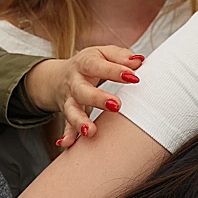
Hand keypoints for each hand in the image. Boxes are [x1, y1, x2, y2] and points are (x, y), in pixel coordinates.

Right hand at [24, 46, 144, 146]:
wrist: (59, 76)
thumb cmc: (90, 64)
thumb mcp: (103, 53)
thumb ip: (120, 56)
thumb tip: (138, 61)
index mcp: (85, 63)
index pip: (98, 66)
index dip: (115, 71)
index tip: (133, 77)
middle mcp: (74, 82)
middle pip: (82, 90)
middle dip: (98, 98)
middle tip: (116, 105)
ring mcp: (69, 99)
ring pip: (71, 110)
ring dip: (79, 121)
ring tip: (90, 131)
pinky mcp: (67, 113)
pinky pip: (65, 125)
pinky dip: (67, 135)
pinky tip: (68, 144)